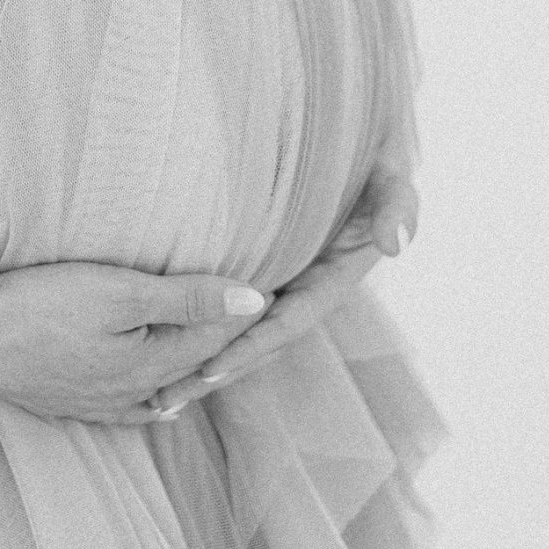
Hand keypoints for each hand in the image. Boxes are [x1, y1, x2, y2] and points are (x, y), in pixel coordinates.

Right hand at [0, 259, 275, 425]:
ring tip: (221, 358)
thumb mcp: (121, 291)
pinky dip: (153, 403)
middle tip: (261, 325)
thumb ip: (189, 298)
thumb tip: (256, 303)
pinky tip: (159, 406)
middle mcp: (134, 392)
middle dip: (228, 345)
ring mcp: (100, 402)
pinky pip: (129, 409)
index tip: (277, 292)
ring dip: (194, 371)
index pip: (216, 338)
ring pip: (165, 389)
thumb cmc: (43, 306)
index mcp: (153, 364)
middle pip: (195, 366)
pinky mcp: (70, 402)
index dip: (246, 314)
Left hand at [145, 164, 419, 417]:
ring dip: (197, 360)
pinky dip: (196, 327)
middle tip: (160, 401)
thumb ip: (397, 207)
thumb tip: (395, 245)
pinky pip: (226, 303)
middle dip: (211, 371)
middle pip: (252, 342)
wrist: (361, 147)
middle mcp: (303, 290)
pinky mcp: (260, 267)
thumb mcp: (392, 178)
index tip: (208, 371)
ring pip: (234, 330)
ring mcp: (281, 282)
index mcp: (331, 281)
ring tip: (151, 395)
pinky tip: (157, 341)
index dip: (248, 347)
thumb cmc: (376, 159)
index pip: (286, 324)